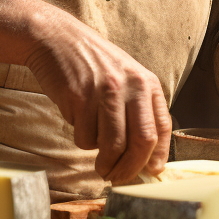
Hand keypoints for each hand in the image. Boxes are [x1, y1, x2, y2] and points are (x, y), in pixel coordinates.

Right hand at [24, 6, 171, 184]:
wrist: (56, 39)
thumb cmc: (93, 64)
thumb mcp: (126, 78)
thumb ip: (138, 110)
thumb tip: (145, 157)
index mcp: (147, 83)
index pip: (162, 128)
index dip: (158, 157)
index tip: (151, 174)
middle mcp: (130, 86)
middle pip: (140, 142)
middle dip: (130, 169)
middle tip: (120, 179)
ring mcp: (104, 92)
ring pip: (112, 145)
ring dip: (105, 164)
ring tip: (100, 167)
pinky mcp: (79, 98)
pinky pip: (85, 137)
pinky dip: (83, 141)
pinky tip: (79, 123)